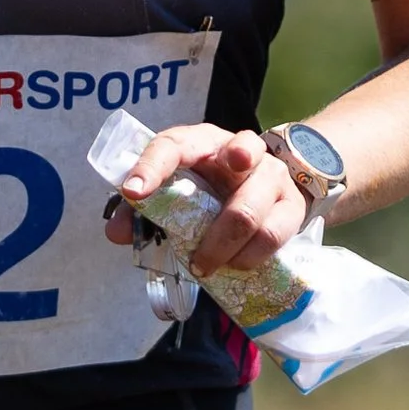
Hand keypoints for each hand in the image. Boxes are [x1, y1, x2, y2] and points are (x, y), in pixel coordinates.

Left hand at [101, 122, 307, 276]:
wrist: (270, 183)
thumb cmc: (212, 185)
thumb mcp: (178, 189)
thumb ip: (142, 210)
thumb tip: (117, 233)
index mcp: (201, 141)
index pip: (173, 144)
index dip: (152, 166)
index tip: (133, 192)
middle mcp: (239, 149)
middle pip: (232, 165)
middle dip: (206, 212)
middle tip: (190, 256)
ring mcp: (270, 175)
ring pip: (248, 211)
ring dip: (221, 248)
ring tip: (202, 267)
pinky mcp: (291, 205)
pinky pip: (272, 234)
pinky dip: (248, 257)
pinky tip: (233, 266)